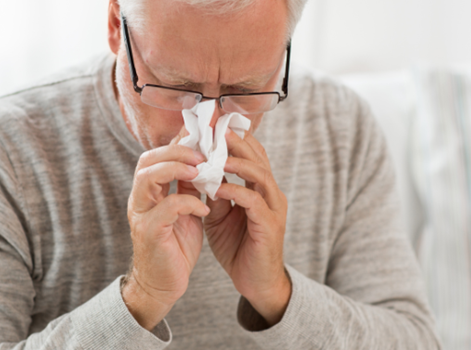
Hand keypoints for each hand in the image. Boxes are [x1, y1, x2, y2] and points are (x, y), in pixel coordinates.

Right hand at [123, 126, 209, 330]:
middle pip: (147, 161)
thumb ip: (187, 186)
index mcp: (147, 192)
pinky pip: (167, 208)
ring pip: (149, 178)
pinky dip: (189, 203)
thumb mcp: (184, 210)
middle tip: (203, 153)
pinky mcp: (151, 232)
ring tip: (201, 172)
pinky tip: (205, 209)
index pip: (155, 156)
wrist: (164, 284)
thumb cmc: (175, 246)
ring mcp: (141, 215)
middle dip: (176, 151)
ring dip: (177, 169)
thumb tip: (203, 159)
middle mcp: (139, 199)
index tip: (202, 135)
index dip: (177, 142)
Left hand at [202, 129, 290, 325]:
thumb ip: (214, 191)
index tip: (212, 125)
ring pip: (260, 175)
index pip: (251, 155)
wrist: (255, 282)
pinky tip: (217, 187)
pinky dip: (235, 190)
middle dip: (236, 141)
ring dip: (237, 162)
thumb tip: (197, 169)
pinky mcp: (269, 225)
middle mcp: (271, 194)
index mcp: (260, 188)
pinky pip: (253, 201)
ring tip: (216, 153)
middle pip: (258, 158)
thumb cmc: (238, 246)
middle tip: (216, 128)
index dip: (234, 139)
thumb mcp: (220, 214)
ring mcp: (273, 208)